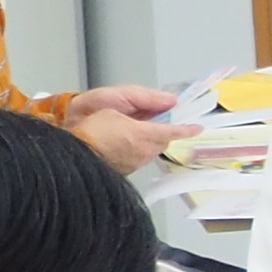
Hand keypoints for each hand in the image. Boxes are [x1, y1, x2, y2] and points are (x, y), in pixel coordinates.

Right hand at [67, 85, 182, 174]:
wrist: (73, 156)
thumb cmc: (90, 131)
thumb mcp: (114, 110)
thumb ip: (142, 105)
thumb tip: (167, 102)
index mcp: (145, 135)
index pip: (173, 131)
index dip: (186, 129)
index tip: (197, 127)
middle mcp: (145, 151)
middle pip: (163, 139)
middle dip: (163, 130)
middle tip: (156, 121)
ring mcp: (136, 162)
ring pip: (151, 148)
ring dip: (149, 139)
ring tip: (133, 131)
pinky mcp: (127, 169)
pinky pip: (139, 156)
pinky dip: (137, 148)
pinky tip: (123, 142)